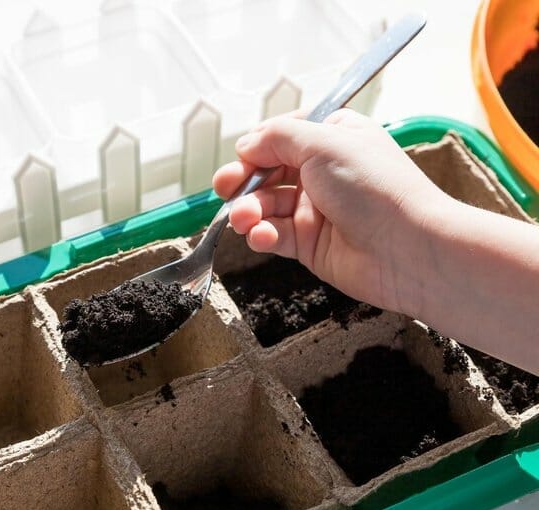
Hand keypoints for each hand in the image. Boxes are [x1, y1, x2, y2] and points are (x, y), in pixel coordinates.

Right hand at [212, 109, 450, 313]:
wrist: (408, 250)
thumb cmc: (376, 188)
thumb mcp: (325, 143)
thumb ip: (278, 137)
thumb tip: (246, 144)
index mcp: (332, 139)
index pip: (282, 135)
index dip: (258, 145)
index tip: (245, 155)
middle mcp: (322, 172)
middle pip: (266, 171)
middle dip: (242, 179)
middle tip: (225, 187)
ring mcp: (314, 209)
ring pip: (264, 205)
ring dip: (247, 210)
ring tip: (242, 219)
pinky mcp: (309, 244)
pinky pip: (272, 235)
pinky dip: (261, 235)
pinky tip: (260, 236)